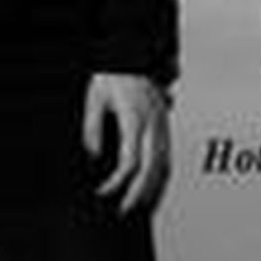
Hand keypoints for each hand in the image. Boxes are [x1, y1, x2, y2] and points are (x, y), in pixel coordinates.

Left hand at [82, 72, 170, 213]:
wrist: (133, 50)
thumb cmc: (113, 71)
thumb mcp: (95, 96)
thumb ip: (93, 127)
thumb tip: (94, 154)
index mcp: (135, 118)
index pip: (131, 162)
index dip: (117, 182)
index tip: (103, 191)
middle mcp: (153, 123)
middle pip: (152, 168)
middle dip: (139, 193)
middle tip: (125, 209)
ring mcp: (162, 122)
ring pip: (164, 163)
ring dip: (153, 187)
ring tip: (141, 204)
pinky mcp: (165, 121)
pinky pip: (168, 153)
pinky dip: (162, 173)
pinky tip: (154, 183)